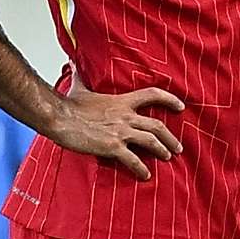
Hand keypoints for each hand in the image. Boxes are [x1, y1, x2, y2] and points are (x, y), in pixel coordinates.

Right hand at [47, 83, 184, 179]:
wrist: (58, 117)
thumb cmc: (68, 104)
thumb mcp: (78, 87)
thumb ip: (81, 76)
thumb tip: (74, 63)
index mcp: (121, 101)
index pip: (152, 95)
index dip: (169, 100)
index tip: (181, 106)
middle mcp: (126, 116)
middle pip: (157, 126)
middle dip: (170, 138)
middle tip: (177, 148)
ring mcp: (120, 132)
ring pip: (151, 141)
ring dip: (162, 150)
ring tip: (168, 158)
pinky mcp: (112, 147)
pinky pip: (133, 160)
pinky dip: (141, 169)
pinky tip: (145, 175)